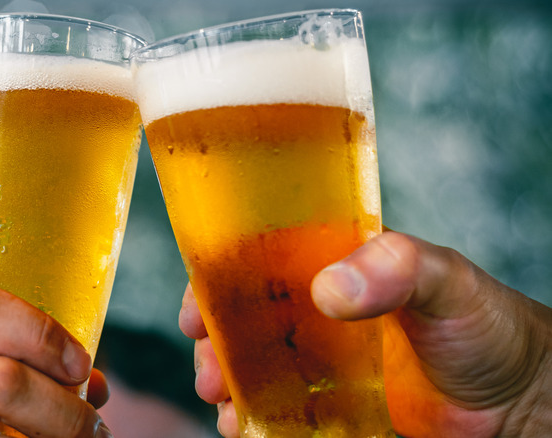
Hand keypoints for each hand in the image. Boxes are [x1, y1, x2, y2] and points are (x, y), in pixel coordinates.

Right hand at [180, 231, 551, 436]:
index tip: (197, 310)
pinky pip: (276, 406)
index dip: (218, 278)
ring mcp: (320, 357)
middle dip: (214, 342)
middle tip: (208, 369)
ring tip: (223, 402)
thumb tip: (329, 290)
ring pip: (251, 363)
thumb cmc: (484, 325)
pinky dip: (253, 416)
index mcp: (332, 262)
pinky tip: (246, 426)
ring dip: (225, 380)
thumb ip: (397, 267)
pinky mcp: (329, 401)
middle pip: (243, 316)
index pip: (259, 258)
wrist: (517, 400)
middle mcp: (317, 308)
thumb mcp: (446, 280)